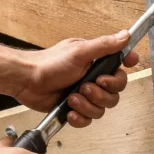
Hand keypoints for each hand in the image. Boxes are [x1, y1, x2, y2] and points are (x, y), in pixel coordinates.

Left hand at [13, 31, 139, 127]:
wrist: (27, 81)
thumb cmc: (48, 63)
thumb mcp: (79, 51)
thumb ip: (104, 45)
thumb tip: (125, 35)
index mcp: (96, 62)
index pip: (121, 66)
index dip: (126, 67)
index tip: (127, 64)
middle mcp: (93, 78)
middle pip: (116, 92)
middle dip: (102, 92)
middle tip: (86, 86)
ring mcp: (85, 94)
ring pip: (103, 107)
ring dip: (88, 104)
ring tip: (72, 97)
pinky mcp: (76, 108)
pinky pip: (89, 119)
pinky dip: (79, 116)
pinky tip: (70, 110)